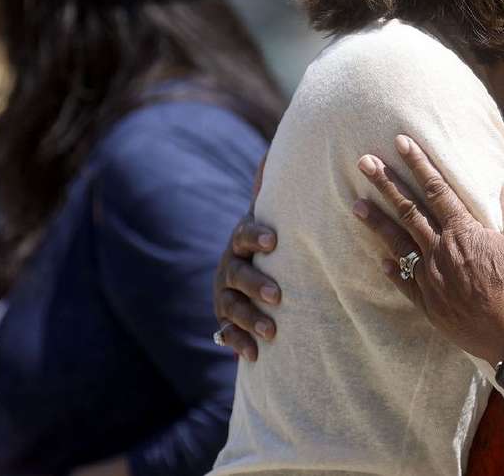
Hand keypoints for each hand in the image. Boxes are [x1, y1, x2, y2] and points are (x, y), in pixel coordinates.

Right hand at [212, 154, 280, 361]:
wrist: (253, 272)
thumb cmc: (273, 239)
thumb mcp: (273, 214)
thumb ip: (274, 188)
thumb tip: (274, 147)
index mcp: (243, 239)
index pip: (245, 234)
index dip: (256, 235)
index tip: (274, 240)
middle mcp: (229, 265)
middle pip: (236, 274)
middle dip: (256, 284)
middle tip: (279, 295)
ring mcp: (225, 294)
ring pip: (231, 306)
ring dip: (249, 318)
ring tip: (273, 331)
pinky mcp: (226, 321)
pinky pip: (226, 334)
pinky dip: (238, 344)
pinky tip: (252, 356)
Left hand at [352, 135, 503, 365]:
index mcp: (464, 233)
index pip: (437, 190)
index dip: (419, 164)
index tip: (401, 143)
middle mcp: (441, 251)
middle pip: (409, 211)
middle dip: (386, 184)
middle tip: (364, 163)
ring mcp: (432, 279)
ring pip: (398, 244)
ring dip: (377, 223)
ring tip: (357, 205)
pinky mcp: (430, 305)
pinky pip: (405, 283)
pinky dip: (392, 270)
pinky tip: (380, 261)